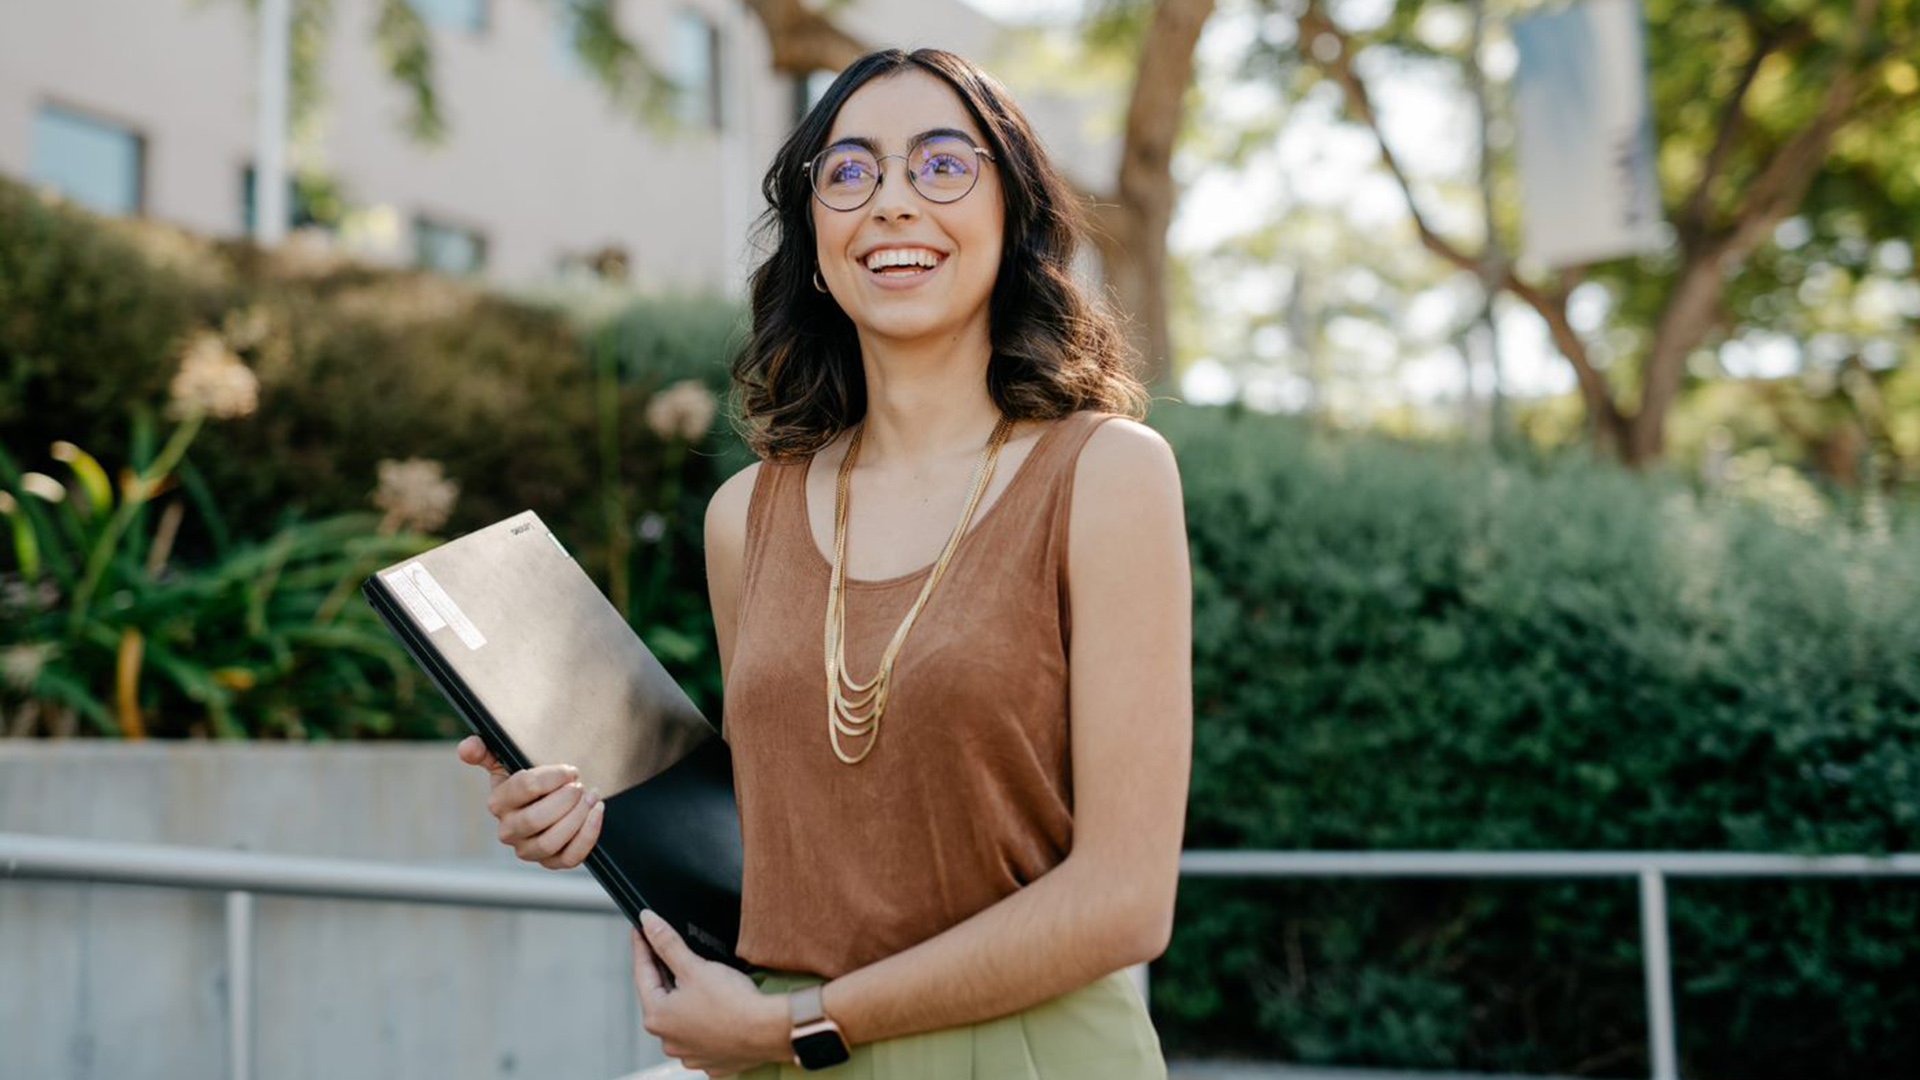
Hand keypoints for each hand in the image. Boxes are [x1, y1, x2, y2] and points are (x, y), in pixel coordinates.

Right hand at [456, 735, 603, 868]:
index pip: (523, 788)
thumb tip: (467, 747)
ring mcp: (528, 850)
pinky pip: (570, 858)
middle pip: (534, 820)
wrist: (554, 799)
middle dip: (564, 800)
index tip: (570, 770)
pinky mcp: (551, 862)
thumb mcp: (508, 761)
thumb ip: (485, 751)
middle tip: (580, 786)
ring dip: (576, 818)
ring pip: (550, 842)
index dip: (552, 777)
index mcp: (497, 803)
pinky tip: (596, 813)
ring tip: (591, 797)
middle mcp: (508, 830)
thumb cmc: (532, 781)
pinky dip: (587, 836)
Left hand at [633, 909, 791, 1077]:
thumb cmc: (733, 1004)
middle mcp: (667, 1039)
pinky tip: (714, 1007)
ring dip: (684, 998)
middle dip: (665, 973)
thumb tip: (648, 922)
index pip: (642, 973)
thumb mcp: (695, 967)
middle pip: (660, 996)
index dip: (642, 948)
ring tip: (699, 980)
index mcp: (657, 1017)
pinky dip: (703, 1019)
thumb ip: (668, 944)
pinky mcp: (709, 1058)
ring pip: (680, 1016)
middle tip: (669, 950)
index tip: (642, 931)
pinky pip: (700, 1033)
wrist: (767, 1031)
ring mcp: (688, 1052)